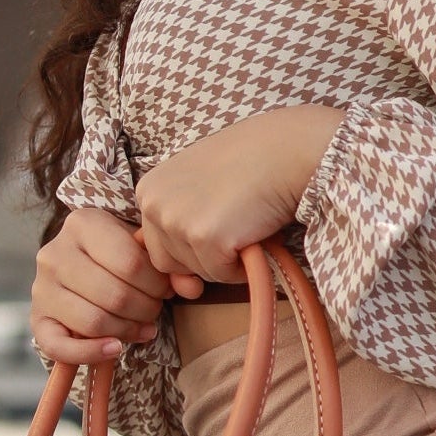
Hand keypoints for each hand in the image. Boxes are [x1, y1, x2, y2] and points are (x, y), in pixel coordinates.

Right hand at [30, 206, 194, 365]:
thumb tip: (193, 286)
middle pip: (114, 294)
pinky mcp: (37, 320)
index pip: (130, 262)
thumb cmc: (114, 251)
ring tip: (143, 326)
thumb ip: (169, 264)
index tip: (166, 289)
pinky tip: (116, 348)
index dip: (156, 283)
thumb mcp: (138, 246)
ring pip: (93, 321)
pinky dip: (93, 353)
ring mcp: (41, 288)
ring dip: (127, 330)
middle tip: (156, 309)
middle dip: (145, 308)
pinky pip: (61, 348)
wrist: (77, 263)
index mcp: (82, 222)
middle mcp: (55, 252)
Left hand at [134, 103, 346, 291]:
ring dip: (224, 258)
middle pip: (170, 263)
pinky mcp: (205, 239)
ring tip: (245, 221)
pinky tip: (254, 232)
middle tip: (232, 223)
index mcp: (148, 189)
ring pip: (197, 272)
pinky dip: (241, 265)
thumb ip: (179, 223)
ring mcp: (177, 222)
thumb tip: (181, 286)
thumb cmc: (249, 160)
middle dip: (204, 253)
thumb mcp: (198, 183)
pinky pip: (221, 275)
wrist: (287, 149)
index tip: (215, 222)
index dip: (190, 242)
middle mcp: (153, 204)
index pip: (156, 243)